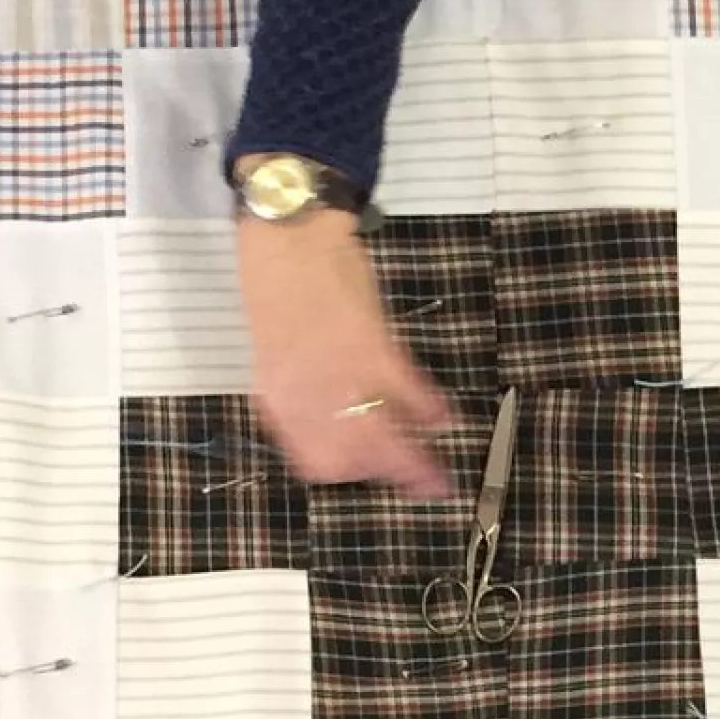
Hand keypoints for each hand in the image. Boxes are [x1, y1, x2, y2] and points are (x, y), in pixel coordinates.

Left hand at [238, 211, 454, 499]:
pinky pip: (406, 390)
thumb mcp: (274, 350)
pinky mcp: (370, 343)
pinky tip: (445, 419)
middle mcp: (306, 393)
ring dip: (415, 461)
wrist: (288, 234)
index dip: (346, 473)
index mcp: (278, 397)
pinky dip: (427, 408)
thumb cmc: (277, 288)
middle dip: (387, 476)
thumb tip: (326, 425)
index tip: (369, 476)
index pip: (314, 459)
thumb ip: (296, 392)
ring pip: (382, 437)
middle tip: (417, 484)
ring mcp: (339, 371)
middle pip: (352, 459)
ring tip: (440, 477)